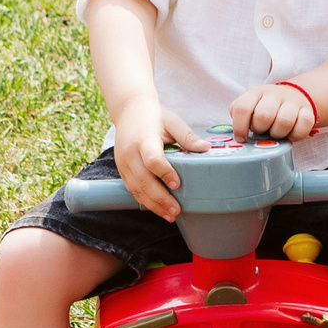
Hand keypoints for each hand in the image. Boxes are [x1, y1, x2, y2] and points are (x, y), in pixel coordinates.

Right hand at [111, 99, 204, 221]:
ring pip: (136, 188)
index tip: (177, 184)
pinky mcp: (122, 170)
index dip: (164, 173)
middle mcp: (130, 152)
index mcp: (144, 138)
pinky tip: (159, 210)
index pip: (152, 159)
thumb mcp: (172, 121)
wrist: (129, 111)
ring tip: (170, 216)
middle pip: (143, 179)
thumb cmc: (154, 117)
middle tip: (176, 210)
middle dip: (160, 198)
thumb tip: (206, 148)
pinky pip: (132, 189)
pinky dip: (145, 201)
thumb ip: (187, 136)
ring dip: (153, 205)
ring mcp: (123, 163)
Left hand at [229, 82, 317, 141]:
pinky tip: (291, 135)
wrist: (292, 97)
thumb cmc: (265, 108)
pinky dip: (296, 135)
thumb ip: (239, 117)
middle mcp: (273, 94)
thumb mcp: (249, 107)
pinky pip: (304, 124)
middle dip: (261, 130)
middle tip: (263, 131)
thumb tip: (239, 135)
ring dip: (278, 134)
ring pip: (284, 121)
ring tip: (276, 133)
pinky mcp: (307, 110)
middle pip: (264, 116)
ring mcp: (292, 101)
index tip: (242, 138)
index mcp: (255, 92)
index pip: (242, 108)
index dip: (240, 127)